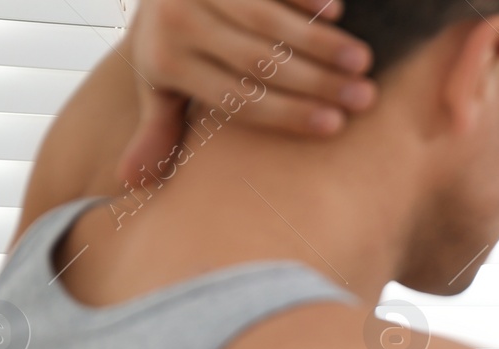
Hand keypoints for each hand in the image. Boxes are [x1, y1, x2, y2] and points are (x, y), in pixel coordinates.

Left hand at [116, 0, 377, 185]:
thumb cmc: (169, 43)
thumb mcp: (157, 86)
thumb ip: (157, 131)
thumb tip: (134, 182)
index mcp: (165, 62)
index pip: (237, 97)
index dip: (287, 113)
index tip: (334, 126)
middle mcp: (177, 19)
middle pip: (258, 60)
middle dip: (316, 82)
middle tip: (363, 97)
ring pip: (267, 19)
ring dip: (320, 41)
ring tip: (362, 61)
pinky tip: (338, 9)